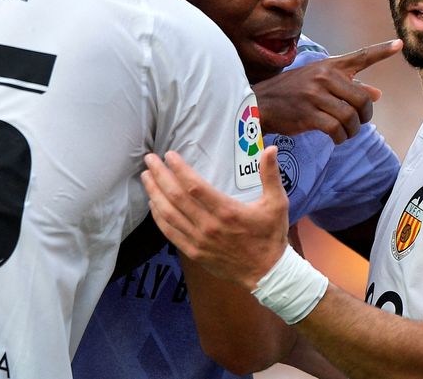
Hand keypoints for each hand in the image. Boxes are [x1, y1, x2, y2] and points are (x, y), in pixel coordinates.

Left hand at [141, 146, 289, 290]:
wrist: (267, 273)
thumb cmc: (271, 235)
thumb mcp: (277, 203)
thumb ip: (271, 175)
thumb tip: (271, 148)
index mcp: (227, 211)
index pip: (195, 187)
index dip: (179, 169)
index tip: (169, 155)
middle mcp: (209, 226)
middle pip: (176, 197)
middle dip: (160, 176)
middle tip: (150, 160)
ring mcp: (199, 241)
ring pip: (169, 214)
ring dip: (154, 194)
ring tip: (146, 177)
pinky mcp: (194, 253)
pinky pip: (170, 233)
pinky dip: (158, 217)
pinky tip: (153, 204)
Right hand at [253, 39, 401, 143]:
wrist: (261, 102)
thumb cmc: (292, 92)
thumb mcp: (318, 82)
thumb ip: (348, 86)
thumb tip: (377, 94)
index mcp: (329, 66)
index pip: (360, 56)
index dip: (381, 51)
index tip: (399, 45)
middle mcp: (324, 77)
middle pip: (362, 99)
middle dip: (365, 115)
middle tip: (359, 122)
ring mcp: (316, 95)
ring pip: (350, 117)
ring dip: (353, 130)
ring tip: (346, 133)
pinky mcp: (308, 114)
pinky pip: (336, 129)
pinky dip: (340, 138)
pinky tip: (336, 138)